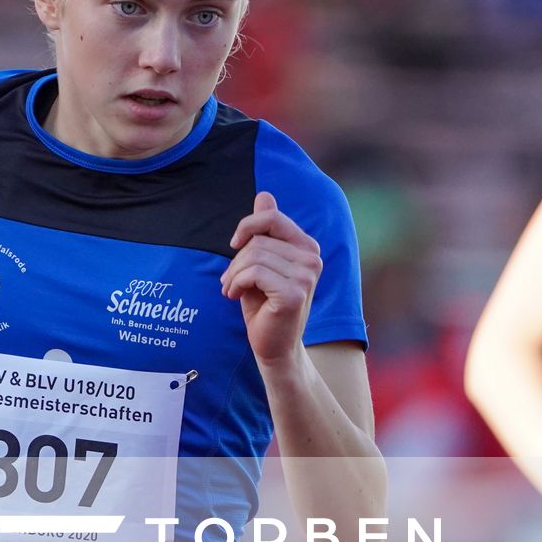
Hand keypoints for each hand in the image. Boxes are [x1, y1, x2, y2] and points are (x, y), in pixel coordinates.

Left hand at [222, 191, 322, 362]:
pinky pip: (254, 273)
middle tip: (229, 281)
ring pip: (253, 256)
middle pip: (258, 240)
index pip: (273, 218)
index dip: (248, 226)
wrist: (272, 346)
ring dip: (233, 274)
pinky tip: (233, 296)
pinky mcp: (294, 293)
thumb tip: (264, 195)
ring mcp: (306, 276)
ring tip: (230, 289)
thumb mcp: (261, 263)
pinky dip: (236, 283)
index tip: (235, 243)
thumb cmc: (263, 305)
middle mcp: (312, 259)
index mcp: (307, 248)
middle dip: (236, 260)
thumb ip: (265, 231)